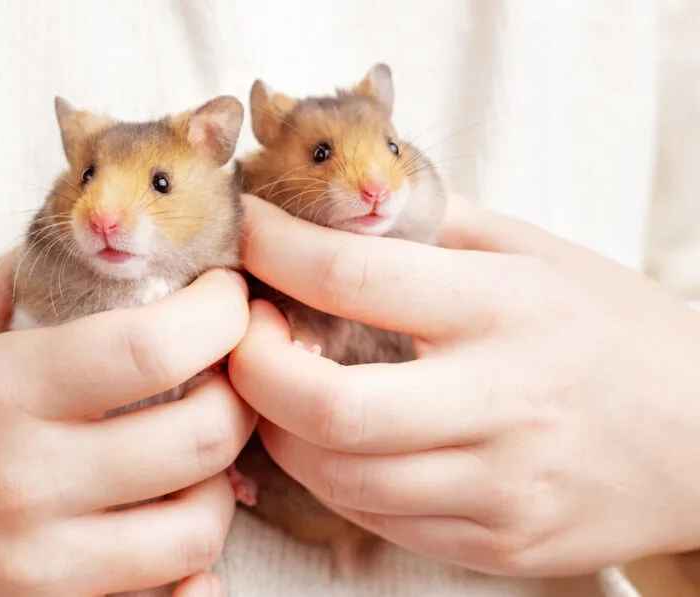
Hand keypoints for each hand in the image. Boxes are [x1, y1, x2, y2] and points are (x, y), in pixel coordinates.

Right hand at [0, 252, 254, 595]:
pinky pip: (166, 595)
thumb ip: (50, 269)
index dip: (218, 316)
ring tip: (194, 450)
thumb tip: (139, 240)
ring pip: (195, 528)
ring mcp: (34, 557)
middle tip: (226, 372)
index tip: (228, 297)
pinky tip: (177, 519)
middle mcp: (18, 478)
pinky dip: (193, 561)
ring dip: (218, 479)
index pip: (150, 349)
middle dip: (238, 395)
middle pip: (196, 439)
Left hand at [229, 194, 699, 575]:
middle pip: (327, 405)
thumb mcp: (539, 254)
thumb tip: (335, 207)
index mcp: (506, 307)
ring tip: (279, 387)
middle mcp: (502, 400)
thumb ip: (437, 226)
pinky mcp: (500, 542)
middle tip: (243, 335)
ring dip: (279, 428)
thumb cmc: (615, 331)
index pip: (354, 277)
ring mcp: (501, 484)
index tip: (247, 234)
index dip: (274, 252)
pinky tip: (332, 440)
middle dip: (252, 368)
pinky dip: (331, 475)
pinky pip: (378, 519)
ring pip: (339, 476)